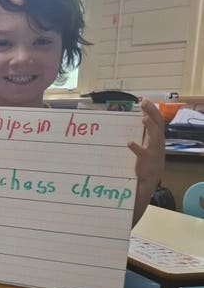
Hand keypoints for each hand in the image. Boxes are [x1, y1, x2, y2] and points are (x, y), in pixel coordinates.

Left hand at [129, 98, 165, 222]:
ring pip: (155, 138)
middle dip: (152, 113)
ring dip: (150, 127)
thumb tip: (136, 122)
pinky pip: (142, 154)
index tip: (145, 100)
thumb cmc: (142, 167)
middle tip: (144, 103)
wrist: (144, 186)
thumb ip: (142, 138)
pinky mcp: (146, 164)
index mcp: (157, 142)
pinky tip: (129, 143)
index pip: (158, 122)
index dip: (153, 110)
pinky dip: (137, 148)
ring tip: (143, 118)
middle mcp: (158, 147)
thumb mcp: (145, 150)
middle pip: (158, 126)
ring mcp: (154, 155)